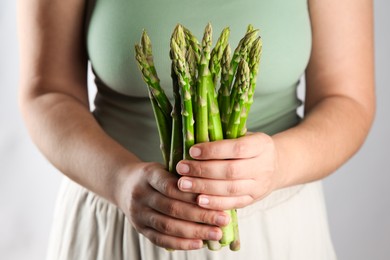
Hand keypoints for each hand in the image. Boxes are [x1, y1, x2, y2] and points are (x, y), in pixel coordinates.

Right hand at [115, 162, 230, 249]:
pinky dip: (181, 243)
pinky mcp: (139, 228)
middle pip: (172, 208)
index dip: (193, 194)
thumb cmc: (154, 175)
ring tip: (215, 233)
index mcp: (149, 174)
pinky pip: (161, 239)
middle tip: (223, 219)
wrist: (123, 184)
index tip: (216, 198)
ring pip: (167, 226)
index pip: (171, 186)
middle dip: (201, 215)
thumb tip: (217, 190)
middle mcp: (140, 194)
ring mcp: (138, 213)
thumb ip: (184, 177)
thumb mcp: (165, 167)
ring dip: (194, 232)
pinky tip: (198, 243)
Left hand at [176, 132, 280, 210]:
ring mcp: (260, 185)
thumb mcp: (244, 135)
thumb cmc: (250, 147)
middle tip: (181, 169)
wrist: (276, 166)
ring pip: (230, 189)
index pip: (238, 148)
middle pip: (231, 171)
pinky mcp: (253, 199)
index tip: (192, 151)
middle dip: (203, 170)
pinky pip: (233, 203)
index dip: (213, 150)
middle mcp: (264, 166)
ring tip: (183, 184)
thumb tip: (192, 136)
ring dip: (204, 187)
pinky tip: (198, 200)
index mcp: (262, 145)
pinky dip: (215, 203)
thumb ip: (224, 137)